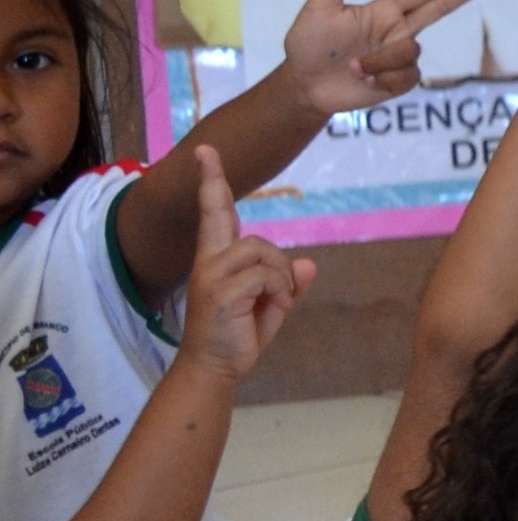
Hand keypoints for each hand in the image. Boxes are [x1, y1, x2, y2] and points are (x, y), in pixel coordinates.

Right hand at [173, 151, 312, 383]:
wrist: (216, 368)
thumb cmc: (238, 335)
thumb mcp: (271, 306)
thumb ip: (286, 284)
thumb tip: (308, 264)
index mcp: (217, 260)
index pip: (214, 215)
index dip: (211, 183)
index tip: (206, 152)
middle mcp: (209, 262)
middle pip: (222, 215)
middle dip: (212, 182)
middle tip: (206, 154)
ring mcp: (211, 275)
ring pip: (261, 249)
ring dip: (281, 274)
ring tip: (277, 299)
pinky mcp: (219, 292)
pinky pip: (266, 275)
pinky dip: (280, 290)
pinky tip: (276, 308)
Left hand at [274, 0, 492, 116]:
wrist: (304, 86)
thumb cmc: (309, 44)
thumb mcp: (319, 8)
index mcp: (384, 10)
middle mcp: (399, 30)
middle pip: (440, 9)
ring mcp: (401, 57)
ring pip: (410, 52)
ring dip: (379, 60)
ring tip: (354, 68)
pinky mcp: (400, 81)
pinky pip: (407, 76)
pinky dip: (382, 79)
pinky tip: (364, 82)